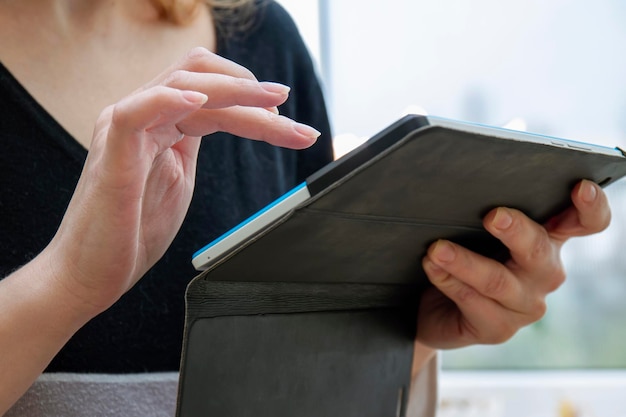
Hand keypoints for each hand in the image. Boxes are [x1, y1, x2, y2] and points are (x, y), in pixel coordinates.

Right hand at [43, 47, 319, 315]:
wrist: (89, 275)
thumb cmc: (131, 234)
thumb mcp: (178, 181)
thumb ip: (192, 148)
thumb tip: (230, 125)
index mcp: (160, 125)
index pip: (214, 99)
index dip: (254, 105)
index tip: (290, 122)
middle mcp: (144, 117)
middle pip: (204, 82)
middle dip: (254, 92)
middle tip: (290, 110)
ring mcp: (127, 129)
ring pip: (184, 86)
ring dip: (235, 92)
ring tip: (273, 106)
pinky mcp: (113, 150)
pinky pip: (140, 109)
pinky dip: (172, 99)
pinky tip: (203, 103)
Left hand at [416, 179, 609, 348]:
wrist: (433, 308)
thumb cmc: (463, 254)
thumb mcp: (478, 230)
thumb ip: (487, 211)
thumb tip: (468, 187)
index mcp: (548, 240)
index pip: (585, 224)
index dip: (591, 207)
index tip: (581, 187)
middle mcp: (544, 273)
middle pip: (539, 250)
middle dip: (516, 230)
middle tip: (491, 215)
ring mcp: (525, 305)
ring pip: (498, 281)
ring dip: (465, 262)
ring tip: (436, 249)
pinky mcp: (498, 328)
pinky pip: (473, 302)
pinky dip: (448, 281)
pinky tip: (431, 267)